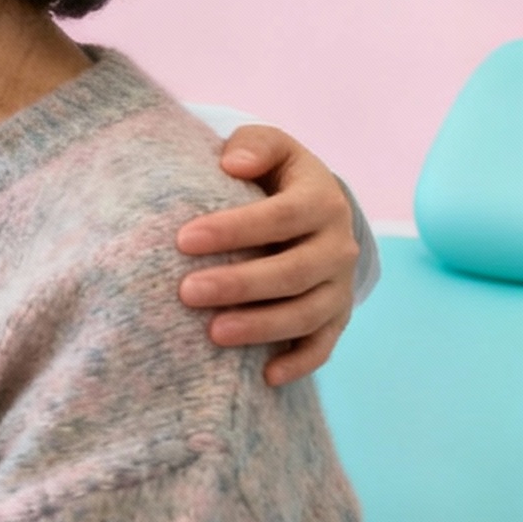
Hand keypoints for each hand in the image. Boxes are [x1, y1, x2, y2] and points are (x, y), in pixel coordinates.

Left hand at [176, 125, 358, 386]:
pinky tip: (263, 376)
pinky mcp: (335, 317)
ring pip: (307, 313)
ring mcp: (339, 286)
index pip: (282, 216)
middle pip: (294, 272)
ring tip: (212, 333)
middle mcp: (337, 246)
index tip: (183, 240)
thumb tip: (233, 162)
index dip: (235, 229)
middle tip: (186, 292)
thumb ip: (253, 145)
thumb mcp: (269, 147)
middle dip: (240, 284)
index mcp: (321, 201)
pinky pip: (322, 346)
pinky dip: (298, 362)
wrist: (311, 208)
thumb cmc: (273, 175)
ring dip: (262, 327)